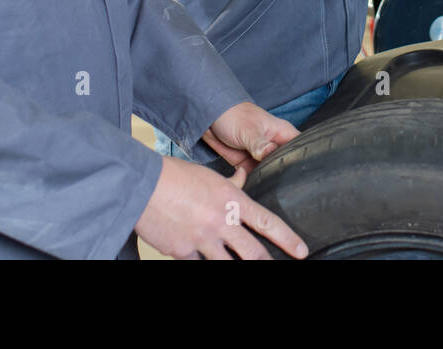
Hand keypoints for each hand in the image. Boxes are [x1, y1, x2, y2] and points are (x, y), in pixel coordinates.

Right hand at [134, 156, 307, 259]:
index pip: (267, 222)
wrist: (141, 185)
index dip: (287, 239)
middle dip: (267, 264)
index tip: (301, 251)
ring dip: (235, 267)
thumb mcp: (209, 176)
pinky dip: (201, 262)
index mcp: (231, 200)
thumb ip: (230, 183)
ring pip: (228, 265)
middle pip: (253, 253)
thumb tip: (244, 176)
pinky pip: (198, 264)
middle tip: (278, 268)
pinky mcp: (182, 252)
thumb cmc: (175, 176)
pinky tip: (200, 257)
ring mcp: (202, 240)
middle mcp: (220, 221)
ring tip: (241, 266)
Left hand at [202, 101, 299, 184]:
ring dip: (268, 181)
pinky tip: (255, 189)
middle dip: (285, 176)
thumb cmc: (233, 115)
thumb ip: (259, 143)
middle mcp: (274, 146)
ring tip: (271, 193)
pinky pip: (255, 177)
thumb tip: (270, 153)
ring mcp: (261, 156)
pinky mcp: (247, 164)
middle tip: (284, 190)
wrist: (209, 117)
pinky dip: (254, 182)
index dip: (302, 161)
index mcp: (281, 133)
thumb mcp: (248, 129)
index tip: (301, 176)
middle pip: (286, 164)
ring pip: (271, 173)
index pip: (299, 148)